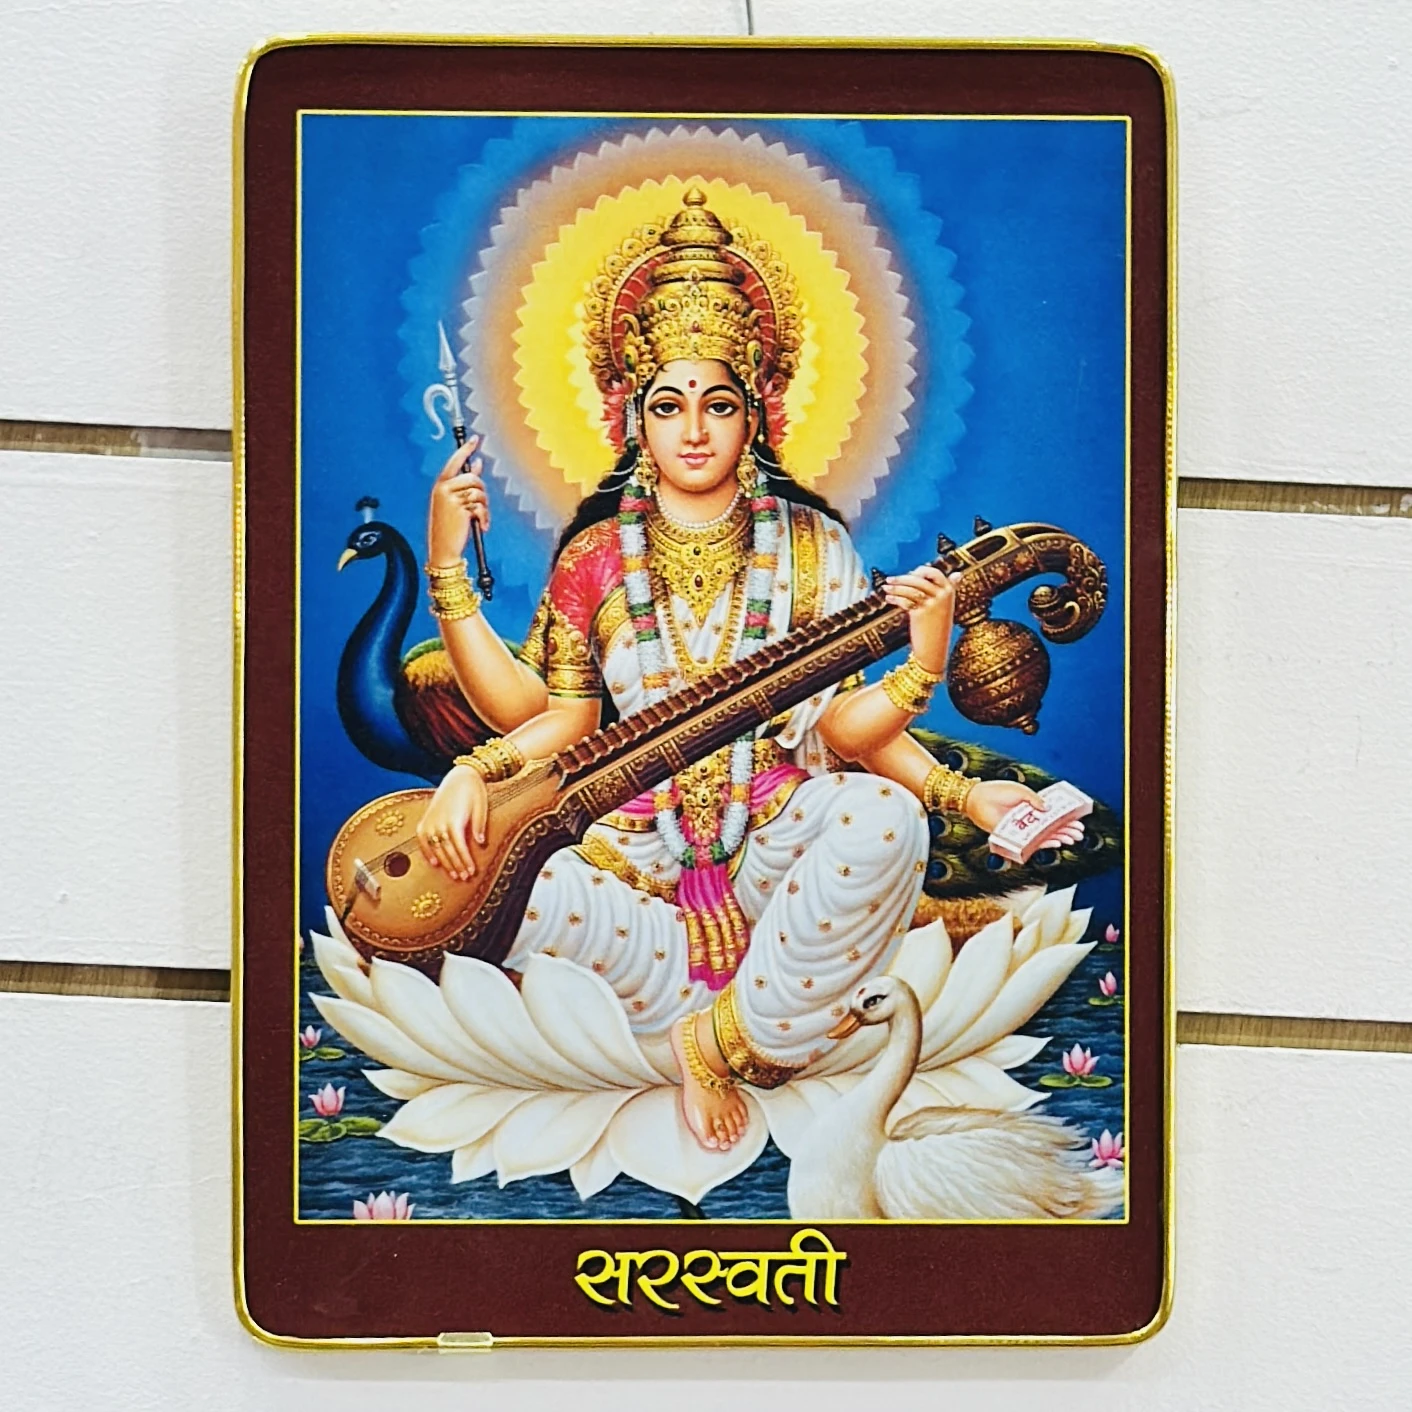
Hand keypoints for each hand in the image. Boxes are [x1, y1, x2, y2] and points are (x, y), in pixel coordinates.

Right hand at [416, 765, 487, 881]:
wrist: (459, 776)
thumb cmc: (474, 791)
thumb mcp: (481, 806)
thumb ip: (478, 825)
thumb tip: (481, 843)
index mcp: (454, 820)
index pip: (459, 847)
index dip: (465, 861)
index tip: (471, 872)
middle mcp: (439, 823)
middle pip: (448, 850)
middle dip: (456, 865)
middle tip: (464, 877)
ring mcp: (430, 822)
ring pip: (436, 848)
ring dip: (445, 863)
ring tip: (453, 874)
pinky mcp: (424, 820)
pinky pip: (423, 840)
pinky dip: (428, 852)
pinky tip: (435, 863)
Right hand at [427, 434, 488, 567]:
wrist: (442, 548)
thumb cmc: (449, 526)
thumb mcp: (454, 503)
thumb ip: (465, 484)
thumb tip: (478, 464)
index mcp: (440, 485)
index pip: (454, 462)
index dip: (466, 449)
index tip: (475, 439)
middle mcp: (444, 489)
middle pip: (473, 478)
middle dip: (482, 491)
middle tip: (482, 506)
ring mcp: (452, 499)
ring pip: (479, 492)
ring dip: (484, 506)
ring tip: (480, 518)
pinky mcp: (461, 510)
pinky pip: (481, 507)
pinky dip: (485, 517)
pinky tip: (482, 526)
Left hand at [884, 564, 957, 673]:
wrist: (935, 648)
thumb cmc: (937, 626)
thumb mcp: (945, 606)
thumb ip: (946, 590)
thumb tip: (957, 574)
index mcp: (949, 591)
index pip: (934, 573)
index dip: (921, 571)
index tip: (910, 573)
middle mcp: (943, 596)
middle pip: (919, 580)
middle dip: (902, 578)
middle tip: (889, 580)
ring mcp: (933, 605)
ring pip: (911, 589)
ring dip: (895, 587)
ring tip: (885, 588)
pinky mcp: (922, 614)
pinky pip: (906, 600)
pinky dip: (895, 598)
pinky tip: (889, 599)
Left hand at [964, 780, 1085, 852]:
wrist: (977, 798)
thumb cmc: (997, 791)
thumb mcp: (1021, 791)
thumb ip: (1034, 799)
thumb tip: (1048, 808)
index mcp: (1031, 807)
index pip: (1052, 815)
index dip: (1065, 819)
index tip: (1078, 822)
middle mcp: (1028, 819)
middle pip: (1051, 827)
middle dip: (1066, 830)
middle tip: (1079, 834)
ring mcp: (1021, 828)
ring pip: (1043, 836)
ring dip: (1058, 837)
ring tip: (1071, 839)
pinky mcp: (1013, 836)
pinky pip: (1030, 842)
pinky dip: (1043, 843)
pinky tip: (1055, 842)